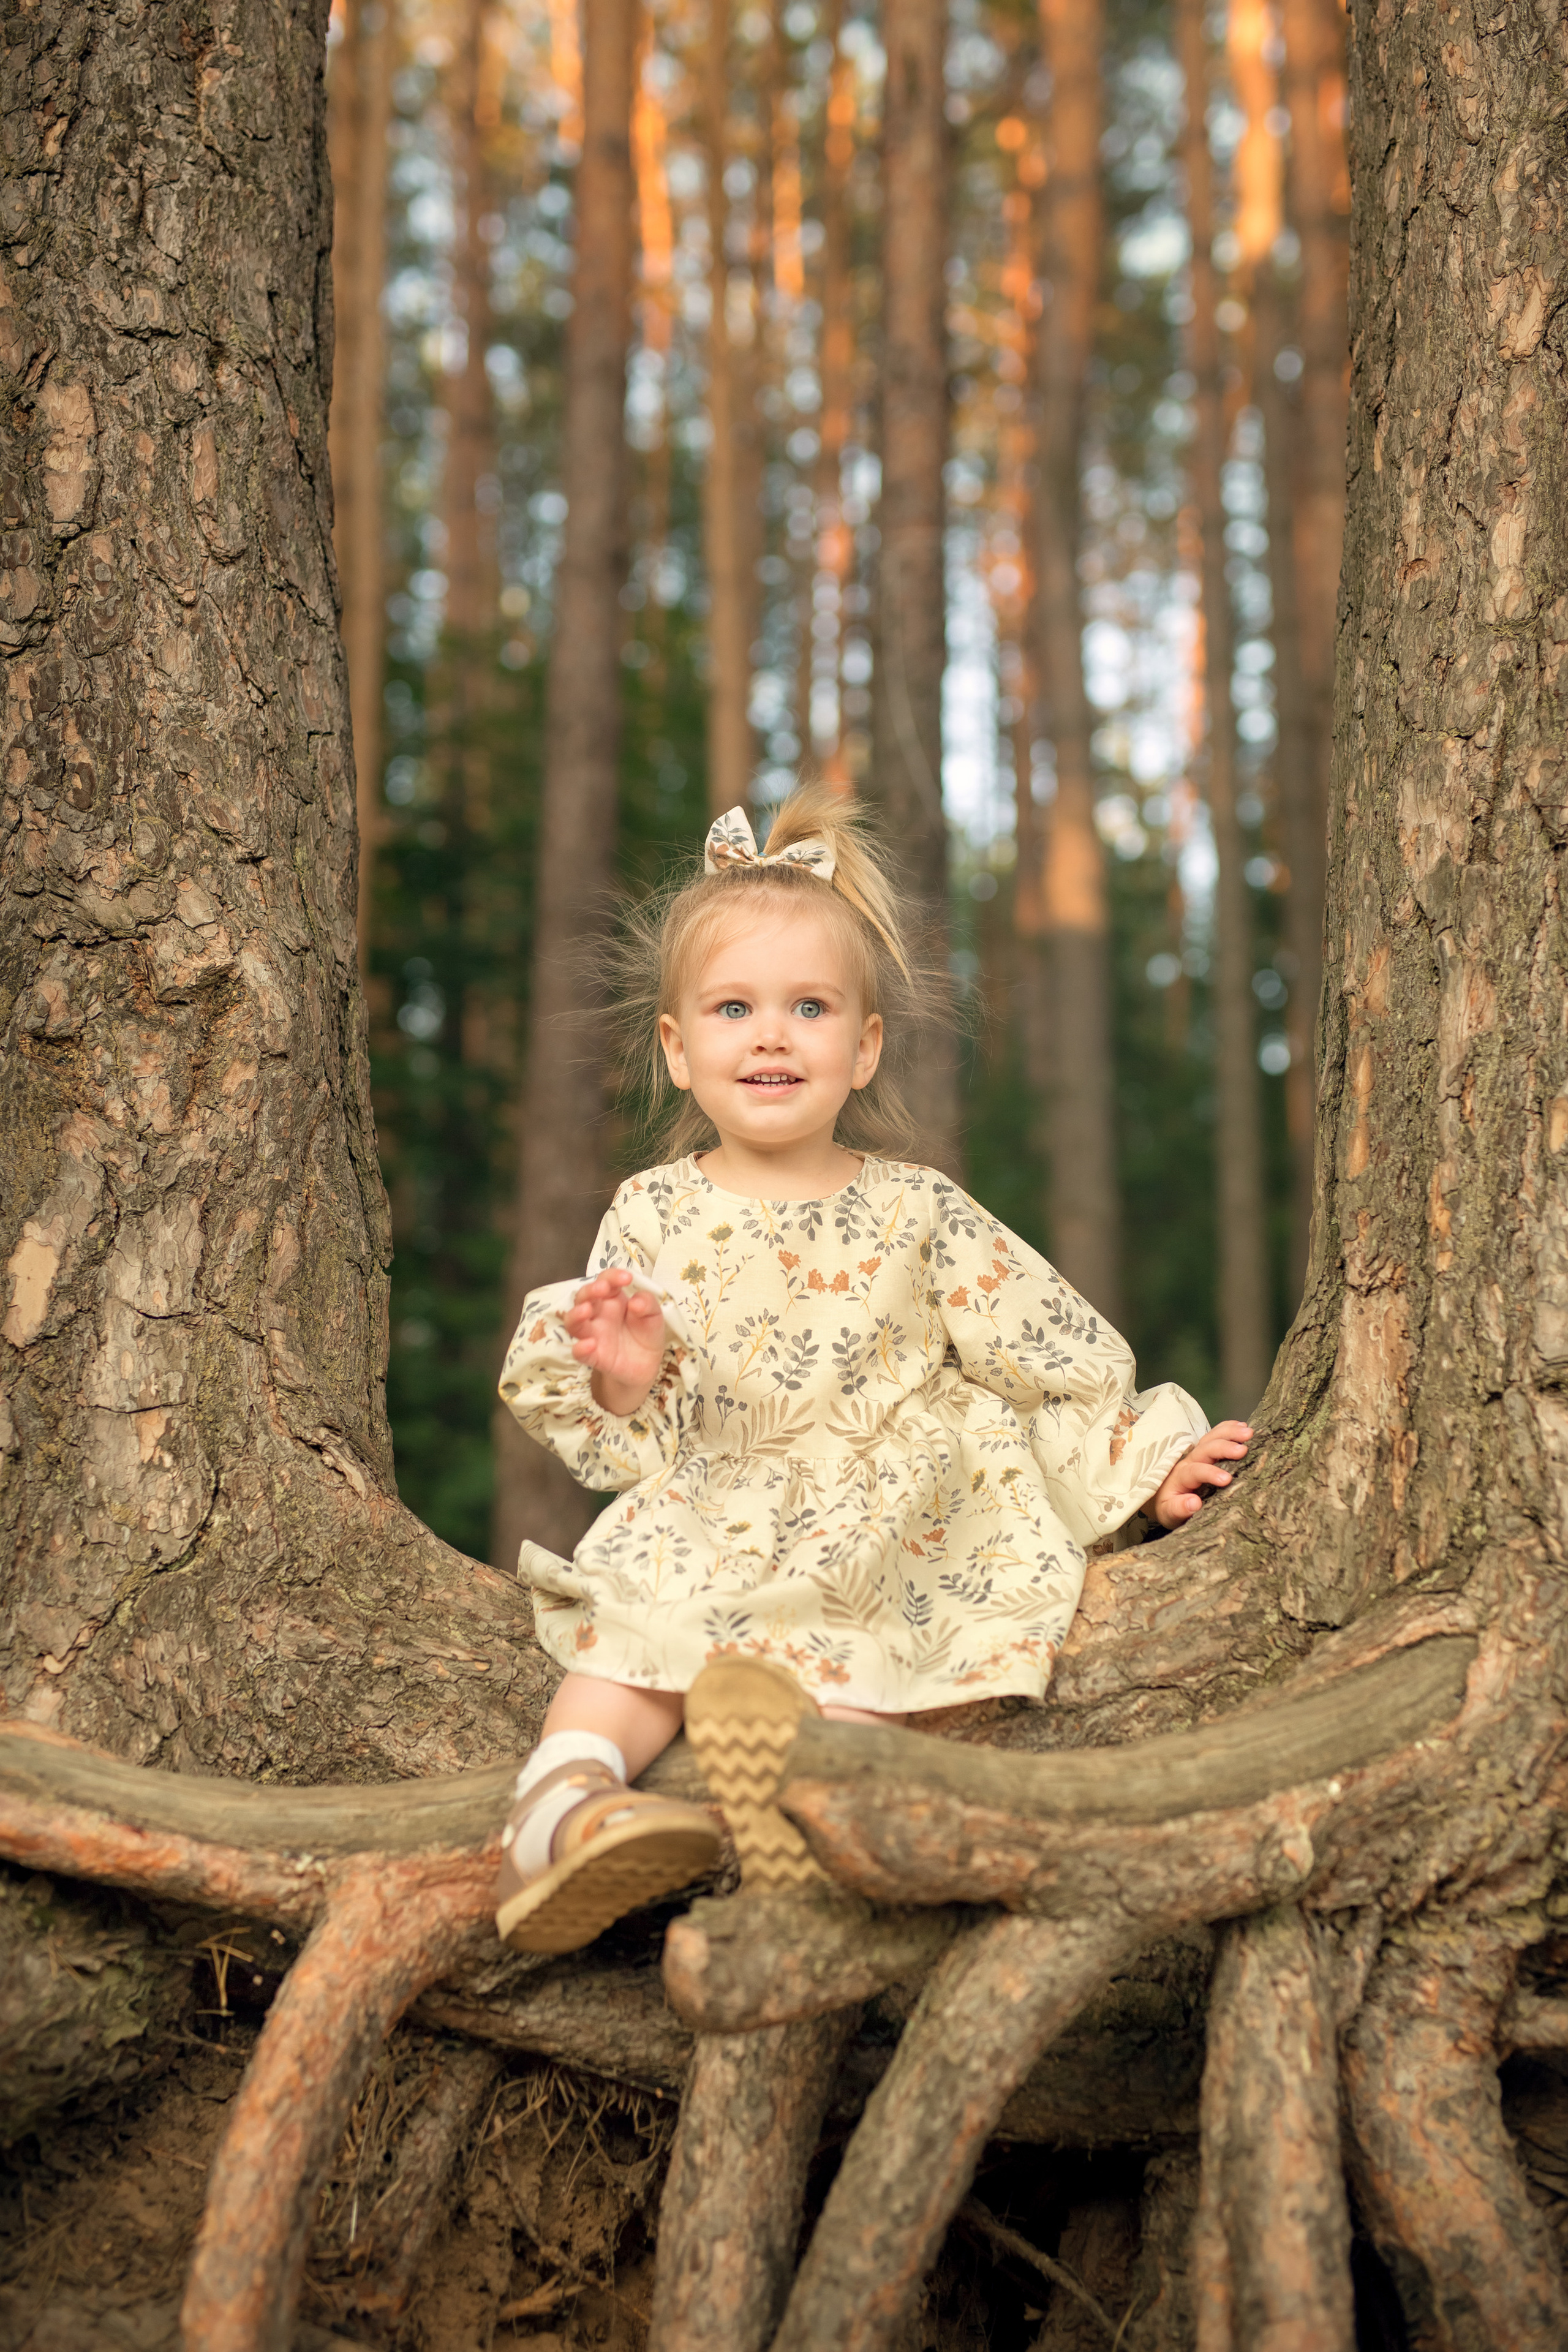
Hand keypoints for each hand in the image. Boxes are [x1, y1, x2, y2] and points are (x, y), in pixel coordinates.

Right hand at [563, 1268, 666, 1416]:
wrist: (647, 1365)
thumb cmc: (647, 1334)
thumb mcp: (654, 1316)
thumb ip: (648, 1305)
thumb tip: (635, 1301)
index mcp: (613, 1299)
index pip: (606, 1281)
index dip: (612, 1276)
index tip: (626, 1278)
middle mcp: (598, 1313)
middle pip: (584, 1297)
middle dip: (590, 1290)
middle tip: (602, 1289)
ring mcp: (592, 1334)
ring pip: (573, 1321)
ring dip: (576, 1314)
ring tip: (586, 1310)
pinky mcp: (592, 1356)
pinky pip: (579, 1352)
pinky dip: (580, 1348)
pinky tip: (590, 1344)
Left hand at [1150, 1421, 1251, 1528]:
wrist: (1163, 1498)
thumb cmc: (1169, 1507)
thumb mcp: (1169, 1513)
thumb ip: (1178, 1509)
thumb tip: (1194, 1503)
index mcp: (1181, 1477)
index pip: (1194, 1471)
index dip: (1210, 1472)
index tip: (1227, 1479)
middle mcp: (1189, 1461)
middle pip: (1205, 1449)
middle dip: (1224, 1447)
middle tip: (1244, 1450)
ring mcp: (1197, 1454)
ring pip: (1211, 1438)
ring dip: (1229, 1433)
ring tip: (1248, 1433)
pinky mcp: (1205, 1452)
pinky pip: (1215, 1435)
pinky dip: (1227, 1428)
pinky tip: (1242, 1424)